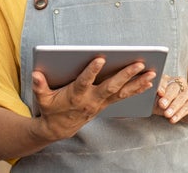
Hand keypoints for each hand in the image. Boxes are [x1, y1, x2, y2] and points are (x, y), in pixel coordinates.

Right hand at [31, 58, 156, 140]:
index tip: (100, 58)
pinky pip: (124, 96)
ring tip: (152, 73)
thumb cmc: (51, 108)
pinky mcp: (107, 103)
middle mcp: (92, 99)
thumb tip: (36, 74)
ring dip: (138, 82)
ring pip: (122, 92)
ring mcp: (101, 102)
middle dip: (126, 75)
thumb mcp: (42, 98)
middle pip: (111, 86)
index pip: (84, 81)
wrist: (59, 128)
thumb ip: (39, 86)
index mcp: (76, 95)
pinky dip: (137, 89)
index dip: (92, 71)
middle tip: (139, 63)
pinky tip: (149, 82)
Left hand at [155, 74, 187, 124]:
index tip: (158, 93)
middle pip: (174, 88)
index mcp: (168, 80)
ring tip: (167, 114)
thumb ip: (153, 100)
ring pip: (181, 98)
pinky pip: (186, 108)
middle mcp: (179, 83)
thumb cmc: (167, 104)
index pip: (163, 81)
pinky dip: (179, 114)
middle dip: (167, 97)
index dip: (161, 86)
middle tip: (162, 104)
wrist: (185, 110)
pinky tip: (173, 119)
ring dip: (173, 106)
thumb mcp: (157, 101)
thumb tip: (146, 101)